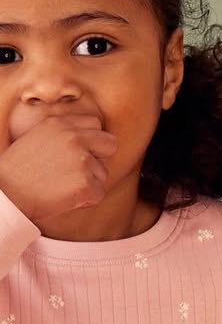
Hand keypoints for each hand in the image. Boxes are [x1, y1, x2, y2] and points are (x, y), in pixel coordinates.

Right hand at [0, 115, 116, 224]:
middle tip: (80, 171)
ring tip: (63, 185)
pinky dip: (86, 200)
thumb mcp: (38, 138)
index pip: (95, 123)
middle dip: (100, 158)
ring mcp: (82, 160)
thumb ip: (64, 135)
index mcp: (59, 123)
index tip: (79, 152)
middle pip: (110, 144)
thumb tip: (89, 142)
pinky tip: (66, 196)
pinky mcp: (87, 184)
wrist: (8, 192)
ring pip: (103, 173)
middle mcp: (73, 137)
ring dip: (89, 182)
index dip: (90, 141)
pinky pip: (99, 193)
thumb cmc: (20, 171)